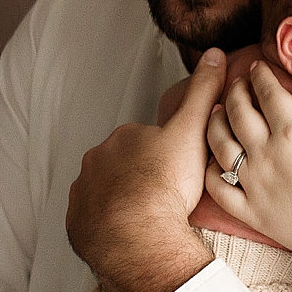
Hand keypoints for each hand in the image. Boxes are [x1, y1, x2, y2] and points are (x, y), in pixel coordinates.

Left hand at [65, 48, 227, 291]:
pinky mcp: (77, 222)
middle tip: (167, 195)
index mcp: (123, 137)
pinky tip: (129, 232)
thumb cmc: (166, 185)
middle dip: (140, 175)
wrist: (139, 238)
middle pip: (122, 163)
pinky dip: (108, 223)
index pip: (145, 138)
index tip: (180, 170)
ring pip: (105, 190)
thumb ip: (203, 92)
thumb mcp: (193, 131)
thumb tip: (214, 53)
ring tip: (150, 216)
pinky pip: (93, 218)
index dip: (165, 153)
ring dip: (123, 199)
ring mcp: (83, 192)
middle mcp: (96, 160)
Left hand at [204, 66, 291, 268]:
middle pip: (239, 112)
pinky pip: (218, 186)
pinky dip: (211, 168)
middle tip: (238, 83)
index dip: (260, 75)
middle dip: (236, 91)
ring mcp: (254, 183)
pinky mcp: (250, 210)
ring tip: (219, 111)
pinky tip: (215, 157)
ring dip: (217, 122)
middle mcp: (266, 153)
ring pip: (220, 143)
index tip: (256, 67)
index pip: (267, 93)